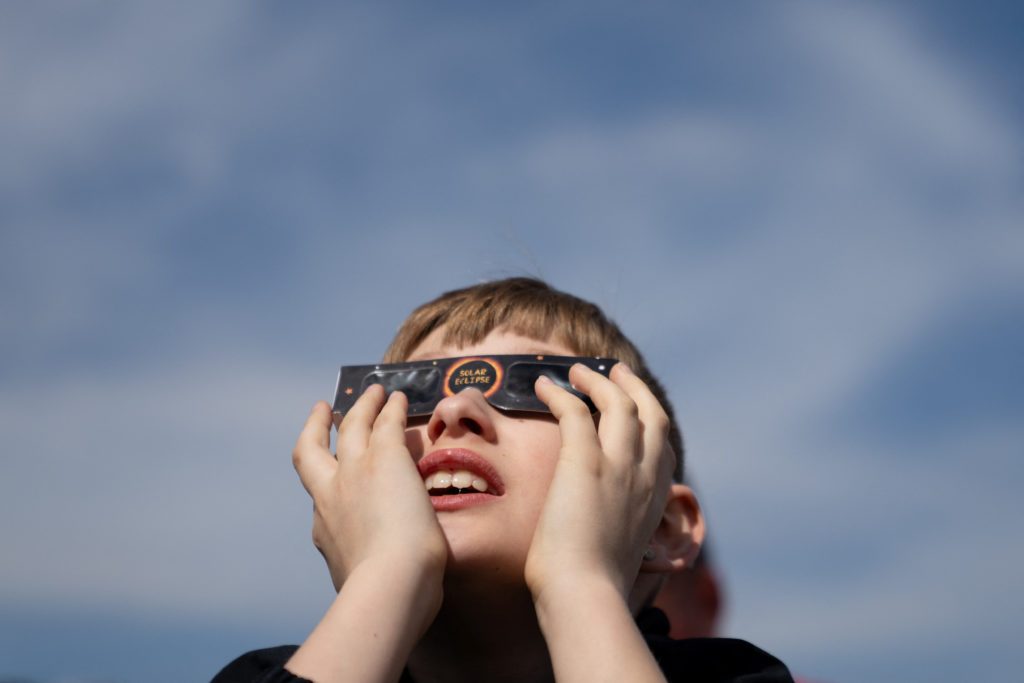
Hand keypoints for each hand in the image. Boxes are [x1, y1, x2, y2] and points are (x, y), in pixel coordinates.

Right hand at [292, 388, 446, 593]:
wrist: (389, 585)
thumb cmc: (388, 600)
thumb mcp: (365, 587)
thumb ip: (368, 578)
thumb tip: (384, 594)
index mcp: (327, 531)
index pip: (324, 497)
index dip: (327, 481)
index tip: (331, 474)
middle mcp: (331, 495)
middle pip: (311, 450)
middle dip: (315, 427)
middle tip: (322, 410)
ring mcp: (355, 473)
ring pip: (352, 425)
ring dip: (362, 405)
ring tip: (373, 391)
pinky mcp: (385, 458)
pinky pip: (387, 421)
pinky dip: (392, 406)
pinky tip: (401, 398)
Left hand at [524, 363, 674, 602]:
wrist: (584, 594)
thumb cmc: (592, 585)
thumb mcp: (620, 551)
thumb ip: (617, 530)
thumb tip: (603, 531)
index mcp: (655, 499)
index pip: (661, 445)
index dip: (648, 419)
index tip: (632, 404)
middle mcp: (644, 476)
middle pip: (650, 412)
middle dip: (634, 386)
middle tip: (615, 370)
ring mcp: (618, 466)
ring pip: (618, 402)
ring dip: (597, 381)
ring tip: (574, 371)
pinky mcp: (585, 462)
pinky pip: (574, 410)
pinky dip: (560, 393)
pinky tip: (542, 387)